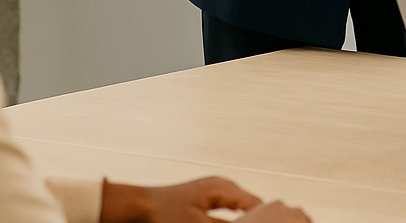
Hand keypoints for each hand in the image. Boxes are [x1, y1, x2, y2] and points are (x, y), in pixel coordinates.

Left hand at [99, 176, 289, 222]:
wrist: (134, 207)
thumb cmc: (162, 213)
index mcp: (223, 187)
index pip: (257, 205)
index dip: (271, 218)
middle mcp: (221, 187)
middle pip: (250, 207)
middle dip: (259, 219)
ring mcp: (212, 194)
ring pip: (239, 212)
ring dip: (245, 221)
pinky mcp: (203, 204)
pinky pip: (226, 215)